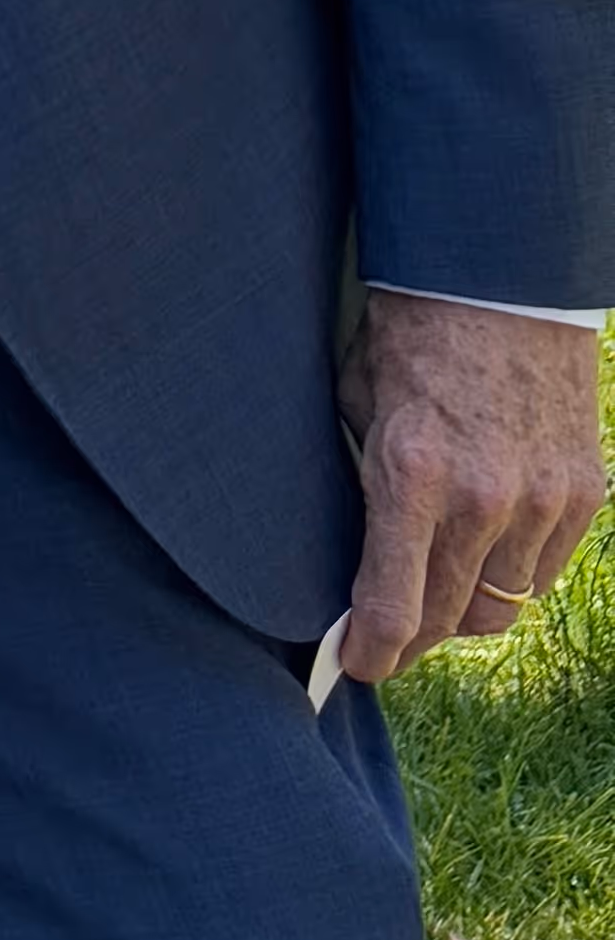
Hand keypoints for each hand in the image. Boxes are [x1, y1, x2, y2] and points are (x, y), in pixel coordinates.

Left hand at [334, 291, 604, 679]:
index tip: (356, 665)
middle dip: (412, 641)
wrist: (500, 274)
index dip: (372, 652)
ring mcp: (543, 499)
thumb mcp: (359, 398)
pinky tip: (483, 551)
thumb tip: (357, 549)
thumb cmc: (411, 329)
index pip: (395, 606)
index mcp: (413, 473)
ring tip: (434, 594)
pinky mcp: (583, 492)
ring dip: (463, 610)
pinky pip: (543, 568)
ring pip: (502, 605)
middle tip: (389, 643)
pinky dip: (512, 572)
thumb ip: (366, 478)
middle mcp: (484, 499)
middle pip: (449, 619)